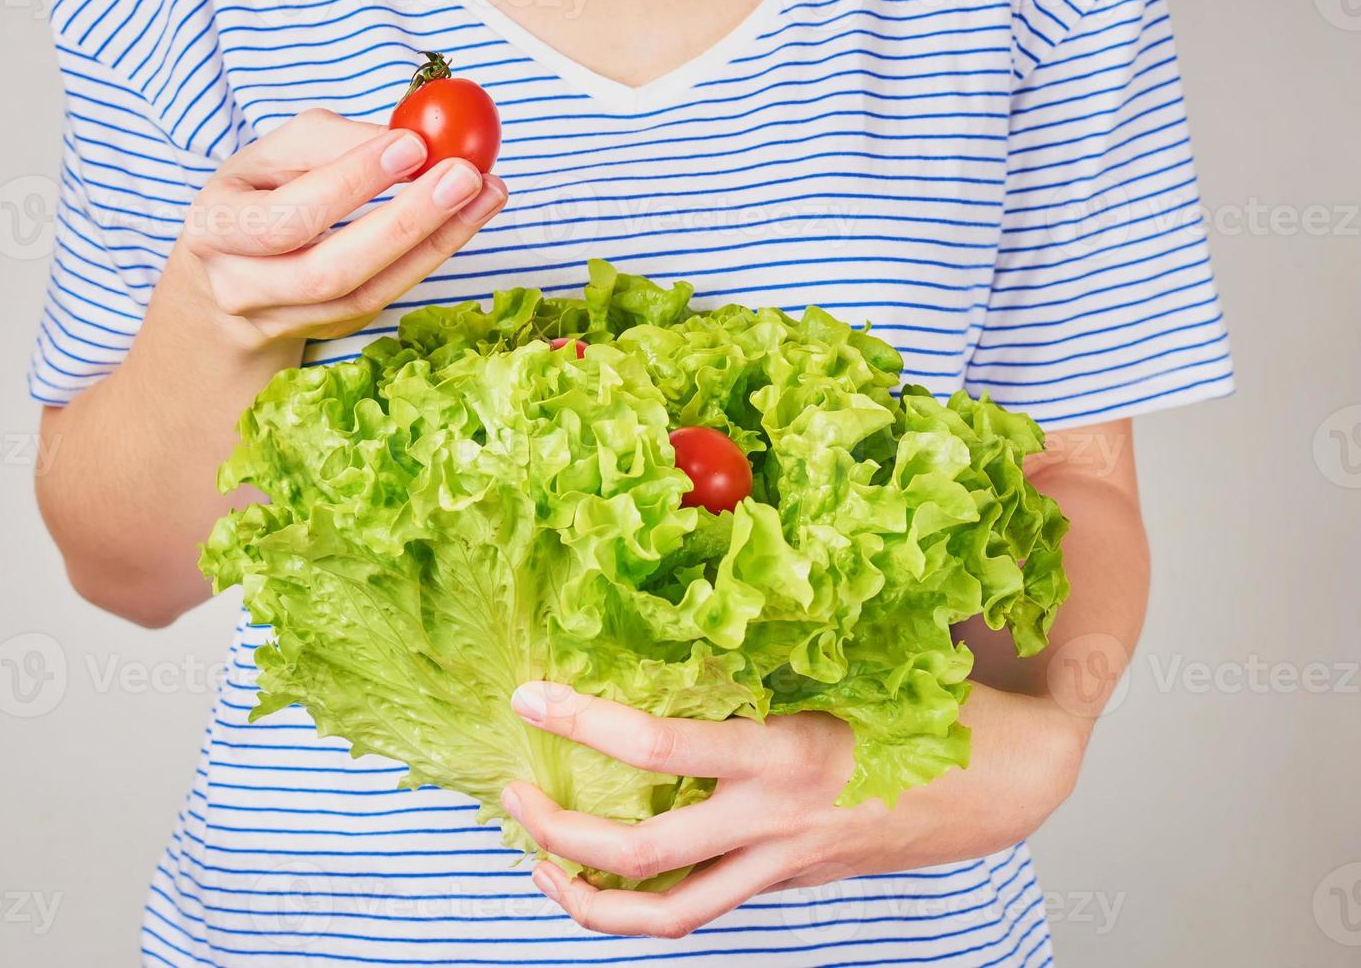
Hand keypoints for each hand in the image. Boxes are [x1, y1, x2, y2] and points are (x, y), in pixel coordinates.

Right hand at [168, 107, 507, 353]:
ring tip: (484, 194)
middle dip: (404, 221)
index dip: (352, 181)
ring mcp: (285, 321)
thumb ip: (333, 144)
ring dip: (434, 242)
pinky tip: (467, 219)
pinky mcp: (326, 332)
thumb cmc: (256, 200)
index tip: (413, 145)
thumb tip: (410, 141)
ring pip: (365, 293)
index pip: (288, 214)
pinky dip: (430, 257)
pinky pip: (384, 300)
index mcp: (215, 228)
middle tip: (464, 176)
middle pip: (329, 269)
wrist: (224, 280)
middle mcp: (241, 287)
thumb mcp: (273, 158)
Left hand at [503, 681, 1086, 938]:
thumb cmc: (940, 709)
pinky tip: (617, 875)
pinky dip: (648, 903)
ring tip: (541, 863)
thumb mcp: (860, 663)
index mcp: (788, 752)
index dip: (581, 723)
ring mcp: (784, 863)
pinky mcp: (793, 882)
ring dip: (590, 899)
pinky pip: (705, 908)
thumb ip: (777, 655)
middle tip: (509, 796)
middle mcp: (776, 821)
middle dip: (556, 834)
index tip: (528, 698)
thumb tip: (692, 610)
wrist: (1016, 783)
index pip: (658, 746)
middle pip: (641, 856)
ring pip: (668, 916)